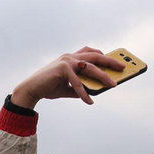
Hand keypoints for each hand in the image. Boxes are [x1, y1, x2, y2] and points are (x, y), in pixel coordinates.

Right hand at [10, 46, 124, 108]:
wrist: (30, 89)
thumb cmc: (48, 87)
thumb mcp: (67, 88)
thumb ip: (80, 88)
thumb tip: (95, 93)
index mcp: (70, 58)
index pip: (90, 52)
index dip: (104, 55)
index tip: (117, 60)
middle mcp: (69, 56)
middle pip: (95, 57)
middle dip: (110, 62)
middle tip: (122, 68)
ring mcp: (66, 61)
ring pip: (90, 68)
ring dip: (103, 76)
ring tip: (112, 85)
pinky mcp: (62, 69)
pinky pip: (78, 82)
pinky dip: (84, 92)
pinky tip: (89, 101)